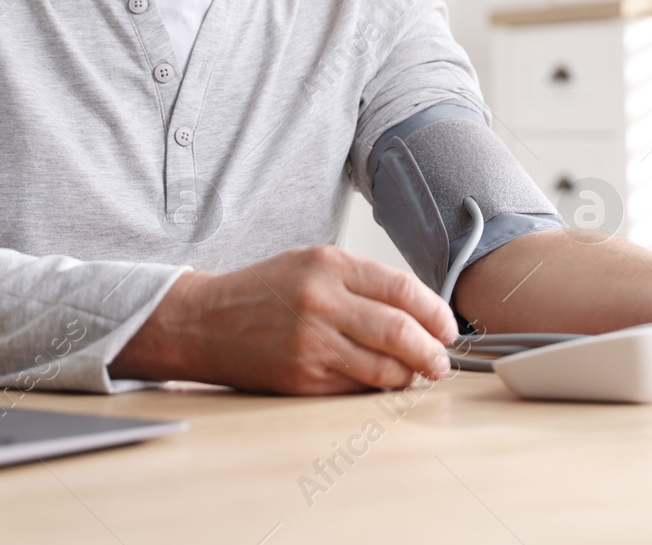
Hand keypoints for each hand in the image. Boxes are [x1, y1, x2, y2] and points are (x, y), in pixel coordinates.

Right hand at [110, 245, 456, 393]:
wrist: (203, 321)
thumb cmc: (263, 290)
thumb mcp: (311, 263)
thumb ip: (361, 281)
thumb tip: (418, 310)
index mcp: (328, 265)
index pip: (402, 290)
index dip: (435, 312)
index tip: (447, 327)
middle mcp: (322, 302)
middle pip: (400, 331)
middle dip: (431, 351)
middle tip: (441, 360)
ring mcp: (311, 344)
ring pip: (384, 367)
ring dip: (410, 375)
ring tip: (417, 374)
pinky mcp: (302, 379)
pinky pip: (356, 387)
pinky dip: (377, 387)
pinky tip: (382, 381)